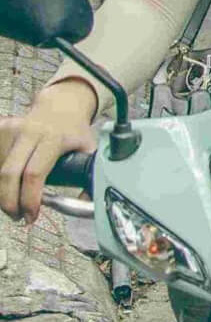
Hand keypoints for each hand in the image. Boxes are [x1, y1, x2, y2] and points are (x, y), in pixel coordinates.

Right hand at [0, 82, 97, 222]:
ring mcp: (12, 129)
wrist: (61, 105)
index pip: (34, 173)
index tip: (32, 215)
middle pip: (9, 174)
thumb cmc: (74, 130)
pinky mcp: (1, 129)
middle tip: (17, 216)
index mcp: (54, 138)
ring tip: (16, 199)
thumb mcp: (90, 148)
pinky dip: (1, 177)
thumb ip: (90, 175)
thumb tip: (87, 203)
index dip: (29, 198)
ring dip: (4, 190)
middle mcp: (30, 132)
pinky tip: (10, 183)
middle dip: (9, 201)